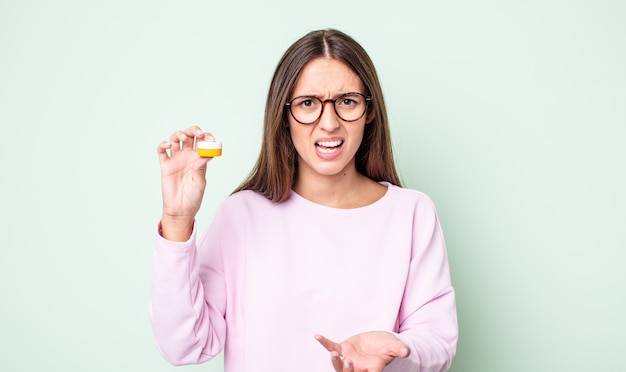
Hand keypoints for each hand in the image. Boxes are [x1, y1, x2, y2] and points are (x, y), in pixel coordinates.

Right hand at [157, 126, 212, 240]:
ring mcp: (176, 159)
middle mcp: (187, 156)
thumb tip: (205, 154)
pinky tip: (168, 145)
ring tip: (184, 138)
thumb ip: (201, 168)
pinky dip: (163, 144)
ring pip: (175, 139)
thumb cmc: (193, 197)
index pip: (203, 142)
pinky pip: (161, 150)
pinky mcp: (165, 165)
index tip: (210, 138)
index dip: (206, 137)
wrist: (181, 210)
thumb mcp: (200, 182)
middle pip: (189, 136)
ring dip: (179, 134)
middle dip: (193, 131)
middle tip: (198, 133)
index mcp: (199, 158)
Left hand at [315, 331, 409, 371]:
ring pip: (339, 365)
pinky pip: (331, 346)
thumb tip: (406, 351)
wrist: (378, 341)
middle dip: (348, 370)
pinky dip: (325, 342)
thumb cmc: (387, 347)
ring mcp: (348, 358)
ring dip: (335, 361)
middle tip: (350, 361)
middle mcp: (358, 367)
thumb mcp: (394, 347)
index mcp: (372, 370)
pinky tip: (318, 336)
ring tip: (334, 353)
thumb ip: (399, 349)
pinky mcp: (343, 348)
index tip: (359, 368)